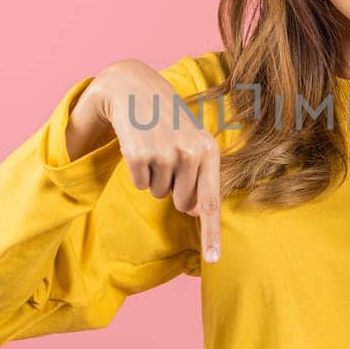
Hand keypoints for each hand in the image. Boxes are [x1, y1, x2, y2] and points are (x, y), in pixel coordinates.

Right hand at [70, 59, 222, 263]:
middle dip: (173, 189)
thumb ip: (200, 176)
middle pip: (181, 202)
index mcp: (208, 151)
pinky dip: (137, 171)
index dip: (211, 234)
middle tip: (168, 158)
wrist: (135, 88)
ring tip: (155, 146)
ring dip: (154, 176)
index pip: (210, 202)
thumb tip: (195, 212)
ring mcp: (164, 153)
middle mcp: (190, 153)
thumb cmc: (169, 121)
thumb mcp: (193, 141)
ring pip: (158, 193)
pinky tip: (140, 146)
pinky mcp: (138, 155)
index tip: (214, 260)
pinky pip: (139, 183)